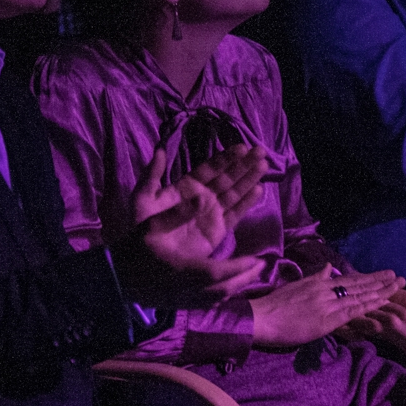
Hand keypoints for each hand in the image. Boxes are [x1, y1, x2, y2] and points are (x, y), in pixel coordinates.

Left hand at [132, 145, 267, 262]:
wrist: (146, 258)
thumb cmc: (142, 226)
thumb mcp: (143, 198)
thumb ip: (152, 174)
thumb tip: (160, 150)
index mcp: (186, 187)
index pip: (210, 168)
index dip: (226, 158)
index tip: (242, 147)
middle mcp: (203, 197)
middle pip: (227, 177)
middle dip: (243, 164)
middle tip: (261, 151)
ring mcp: (212, 213)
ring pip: (234, 192)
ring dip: (249, 179)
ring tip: (264, 165)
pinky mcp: (217, 230)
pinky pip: (235, 214)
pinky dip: (247, 202)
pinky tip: (258, 189)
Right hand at [250, 265, 403, 347]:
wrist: (261, 317)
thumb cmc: (273, 306)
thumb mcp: (296, 286)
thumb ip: (314, 278)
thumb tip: (326, 267)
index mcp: (317, 283)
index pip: (349, 280)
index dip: (368, 278)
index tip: (384, 275)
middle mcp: (325, 290)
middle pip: (358, 285)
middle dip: (380, 282)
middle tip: (400, 278)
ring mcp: (327, 304)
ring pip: (359, 296)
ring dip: (380, 292)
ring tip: (398, 286)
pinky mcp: (326, 319)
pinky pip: (352, 311)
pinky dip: (369, 306)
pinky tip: (381, 302)